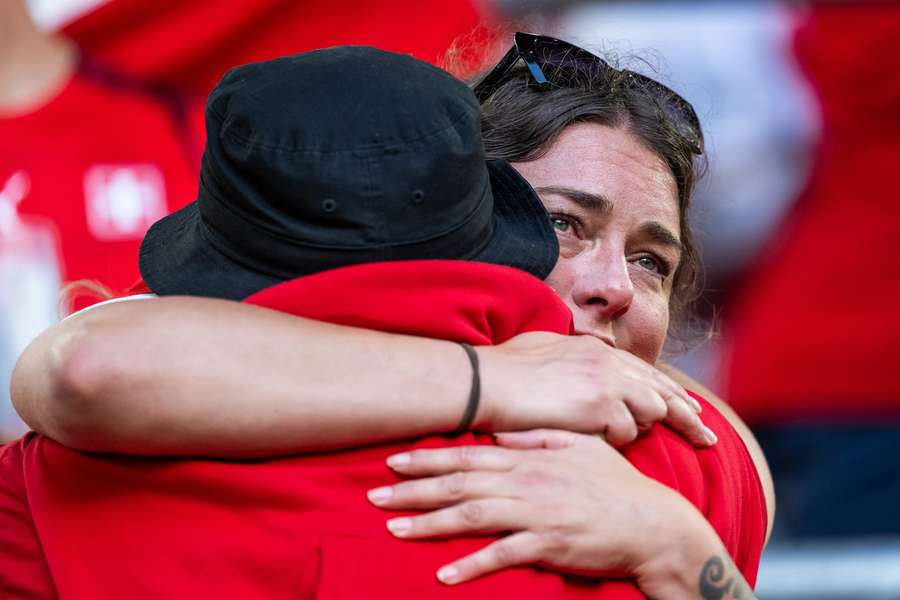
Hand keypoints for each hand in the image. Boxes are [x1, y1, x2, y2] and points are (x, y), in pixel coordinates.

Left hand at [366, 429, 723, 596]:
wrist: (654, 524)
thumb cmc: (616, 485)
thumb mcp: (579, 447)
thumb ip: (535, 438)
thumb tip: (498, 434)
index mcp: (530, 458)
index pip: (468, 456)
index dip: (428, 458)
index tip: (394, 461)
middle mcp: (527, 482)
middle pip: (460, 485)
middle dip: (413, 490)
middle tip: (374, 497)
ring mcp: (537, 513)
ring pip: (472, 516)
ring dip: (430, 523)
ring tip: (395, 529)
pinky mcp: (549, 545)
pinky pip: (502, 555)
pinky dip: (471, 564)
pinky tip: (444, 574)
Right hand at [476, 332, 715, 447]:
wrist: (482, 384)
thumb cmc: (501, 373)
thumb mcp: (539, 352)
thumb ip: (566, 357)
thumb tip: (569, 358)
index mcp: (593, 349)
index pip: (644, 371)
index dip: (669, 391)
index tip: (688, 408)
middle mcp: (607, 360)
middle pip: (663, 390)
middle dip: (689, 416)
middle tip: (709, 437)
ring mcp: (606, 380)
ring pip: (651, 412)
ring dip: (641, 430)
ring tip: (628, 441)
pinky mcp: (600, 404)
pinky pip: (625, 432)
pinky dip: (616, 441)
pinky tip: (599, 443)